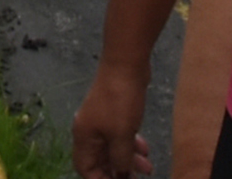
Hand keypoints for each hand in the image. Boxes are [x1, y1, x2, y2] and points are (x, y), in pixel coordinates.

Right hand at [71, 58, 155, 178]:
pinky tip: (145, 149)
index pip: (85, 168)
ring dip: (128, 159)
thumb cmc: (120, 99)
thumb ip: (121, 161)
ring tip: (146, 168)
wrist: (126, 64)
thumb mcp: (122, 136)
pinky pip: (120, 136)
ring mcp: (101, 120)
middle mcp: (89, 130)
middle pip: (100, 160)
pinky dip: (131, 145)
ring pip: (113, 148)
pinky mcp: (114, 112)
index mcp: (84, 137)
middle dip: (117, 172)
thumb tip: (121, 177)